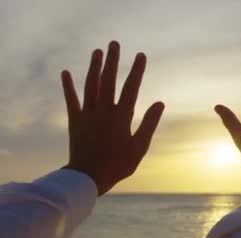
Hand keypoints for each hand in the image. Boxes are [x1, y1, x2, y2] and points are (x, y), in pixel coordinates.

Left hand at [61, 41, 164, 195]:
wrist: (88, 177)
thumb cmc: (118, 165)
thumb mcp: (139, 147)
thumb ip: (149, 123)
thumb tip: (160, 103)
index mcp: (121, 117)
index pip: (130, 88)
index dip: (136, 70)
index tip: (141, 55)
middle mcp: (104, 111)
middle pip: (108, 80)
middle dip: (112, 61)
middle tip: (115, 44)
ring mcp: (88, 115)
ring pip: (90, 86)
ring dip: (94, 67)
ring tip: (98, 51)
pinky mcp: (75, 121)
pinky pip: (71, 100)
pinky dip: (68, 86)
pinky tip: (66, 72)